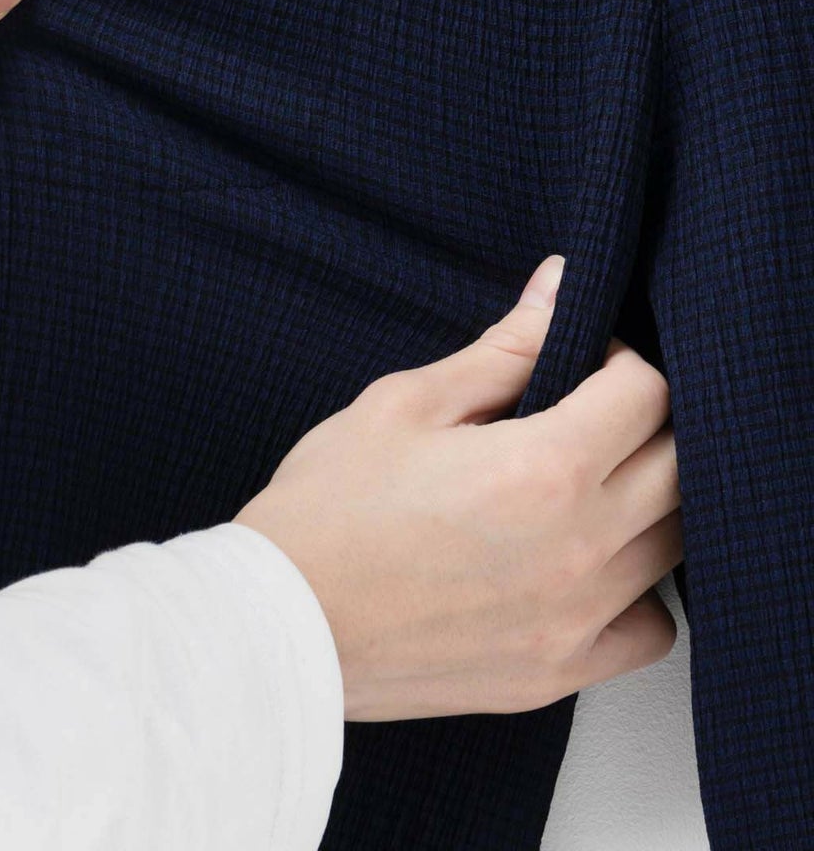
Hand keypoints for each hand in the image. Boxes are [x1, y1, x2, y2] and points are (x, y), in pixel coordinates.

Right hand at [233, 253, 681, 719]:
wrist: (280, 622)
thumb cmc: (330, 505)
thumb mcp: (406, 403)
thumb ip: (502, 349)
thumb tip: (560, 287)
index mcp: (544, 468)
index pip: (647, 393)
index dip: (620, 358)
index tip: (582, 361)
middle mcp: (579, 548)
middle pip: (680, 466)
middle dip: (643, 422)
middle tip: (586, 413)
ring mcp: (575, 620)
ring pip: (674, 547)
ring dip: (646, 500)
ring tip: (582, 484)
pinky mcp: (557, 672)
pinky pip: (649, 630)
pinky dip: (636, 591)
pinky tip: (584, 564)